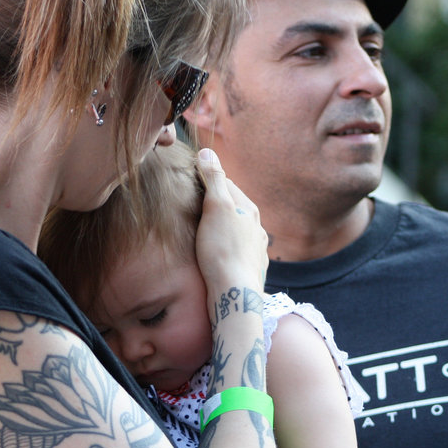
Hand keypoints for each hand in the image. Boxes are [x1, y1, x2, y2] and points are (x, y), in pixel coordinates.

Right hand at [195, 148, 267, 298]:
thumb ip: (213, 179)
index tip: (190, 181)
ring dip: (221, 230)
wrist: (234, 295)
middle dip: (215, 206)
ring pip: (235, 233)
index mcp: (250, 210)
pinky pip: (236, 254)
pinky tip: (216, 257)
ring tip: (203, 234)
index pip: (227, 185)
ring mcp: (255, 251)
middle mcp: (257, 229)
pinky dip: (225, 250)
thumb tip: (207, 152)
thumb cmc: (222, 250)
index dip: (207, 181)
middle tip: (192, 208)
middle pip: (233, 209)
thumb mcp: (216, 207)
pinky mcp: (250, 271)